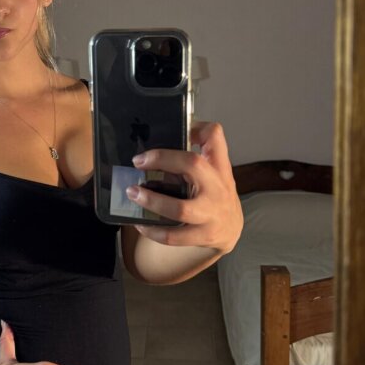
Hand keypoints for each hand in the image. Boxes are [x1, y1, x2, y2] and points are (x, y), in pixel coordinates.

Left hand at [126, 121, 243, 250]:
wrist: (231, 228)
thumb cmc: (214, 192)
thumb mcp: (213, 169)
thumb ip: (195, 153)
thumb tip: (160, 134)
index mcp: (218, 166)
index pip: (214, 137)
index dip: (195, 127)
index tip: (170, 130)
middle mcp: (217, 186)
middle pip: (193, 164)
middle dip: (162, 159)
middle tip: (138, 162)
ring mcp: (211, 213)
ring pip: (180, 208)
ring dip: (152, 201)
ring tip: (132, 193)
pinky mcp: (202, 235)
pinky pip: (173, 236)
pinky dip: (152, 230)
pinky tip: (140, 223)